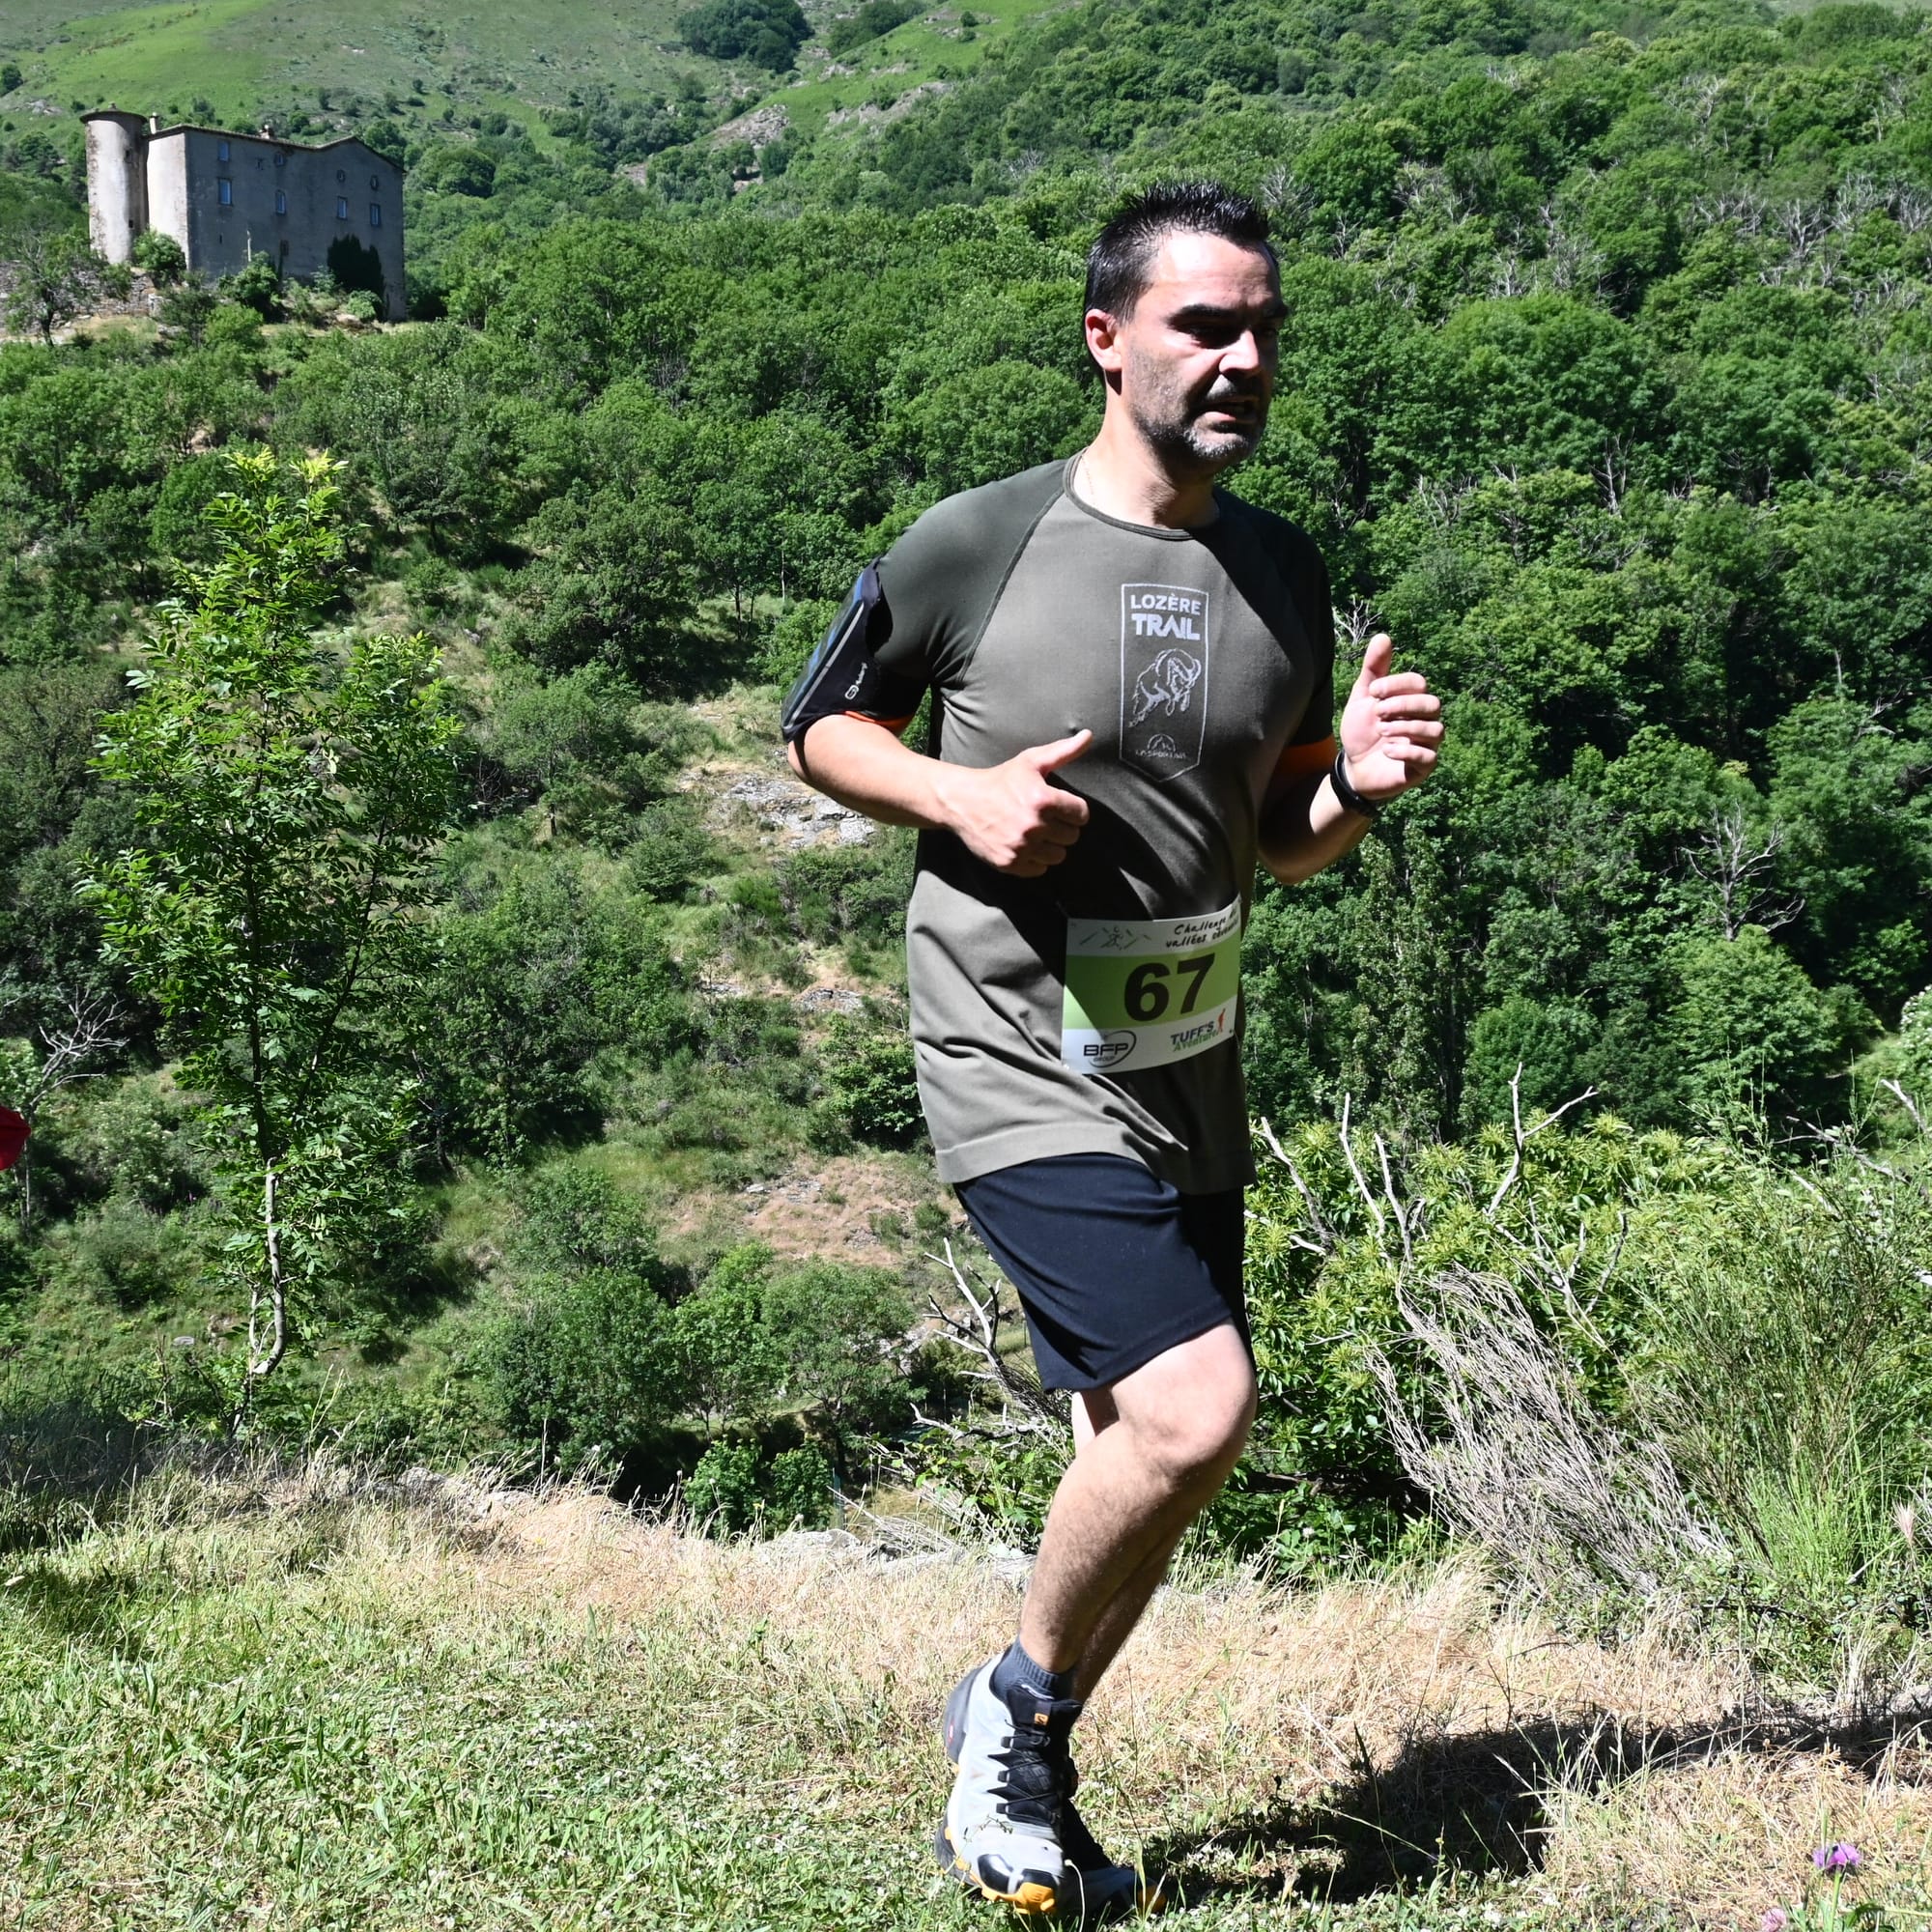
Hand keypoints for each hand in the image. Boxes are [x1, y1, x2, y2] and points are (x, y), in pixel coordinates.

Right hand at [938, 730, 1091, 877]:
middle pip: (1072, 837)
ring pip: (1058, 856)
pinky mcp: (1010, 863)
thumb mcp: (1031, 761)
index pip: (1081, 814)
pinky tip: (1024, 845)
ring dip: (1051, 846)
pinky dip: (1035, 860)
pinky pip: (1040, 869)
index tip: (1060, 807)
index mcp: (1043, 799)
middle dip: (1062, 827)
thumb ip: (1063, 751)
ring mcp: (1021, 846)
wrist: (962, 802)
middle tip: (1046, 819)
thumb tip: (1089, 735)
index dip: (1073, 810)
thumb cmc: (1001, 780)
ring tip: (1037, 833)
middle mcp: (1034, 825)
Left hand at [1337, 633, 1440, 801]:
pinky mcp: (1423, 768)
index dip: (1396, 684)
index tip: (1372, 693)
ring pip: (1436, 730)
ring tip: (1382, 733)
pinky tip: (1387, 750)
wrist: (1353, 767)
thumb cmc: (1362, 731)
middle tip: (1378, 713)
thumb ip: (1373, 669)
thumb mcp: (1363, 698)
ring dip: (1406, 728)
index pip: (1419, 683)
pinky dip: (1407, 751)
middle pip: (1433, 704)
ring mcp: (1426, 744)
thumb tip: (1384, 636)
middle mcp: (1425, 720)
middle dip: (1403, 705)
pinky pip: (1430, 757)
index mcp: (1412, 701)